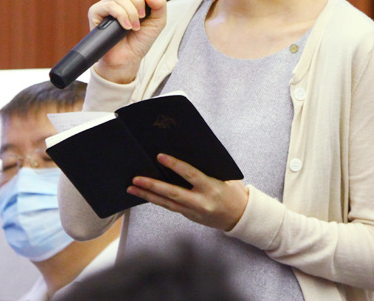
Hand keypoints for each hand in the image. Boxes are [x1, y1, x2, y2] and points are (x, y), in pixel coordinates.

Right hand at [88, 0, 167, 83]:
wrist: (128, 59)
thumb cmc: (140, 40)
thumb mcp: (158, 21)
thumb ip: (160, 5)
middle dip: (139, 2)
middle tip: (142, 17)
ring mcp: (106, 5)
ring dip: (131, 13)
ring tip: (134, 27)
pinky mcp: (96, 13)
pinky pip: (110, 6)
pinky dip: (122, 16)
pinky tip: (126, 27)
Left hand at [127, 154, 248, 230]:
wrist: (240, 217)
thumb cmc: (233, 192)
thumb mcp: (224, 177)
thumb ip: (206, 169)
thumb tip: (185, 156)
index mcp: (212, 187)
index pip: (190, 174)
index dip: (175, 165)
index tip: (160, 156)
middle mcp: (201, 202)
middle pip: (173, 193)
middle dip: (153, 186)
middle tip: (136, 179)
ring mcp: (194, 212)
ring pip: (167, 204)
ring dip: (148, 195)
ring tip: (132, 188)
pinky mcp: (190, 217)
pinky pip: (171, 207)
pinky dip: (157, 200)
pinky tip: (146, 195)